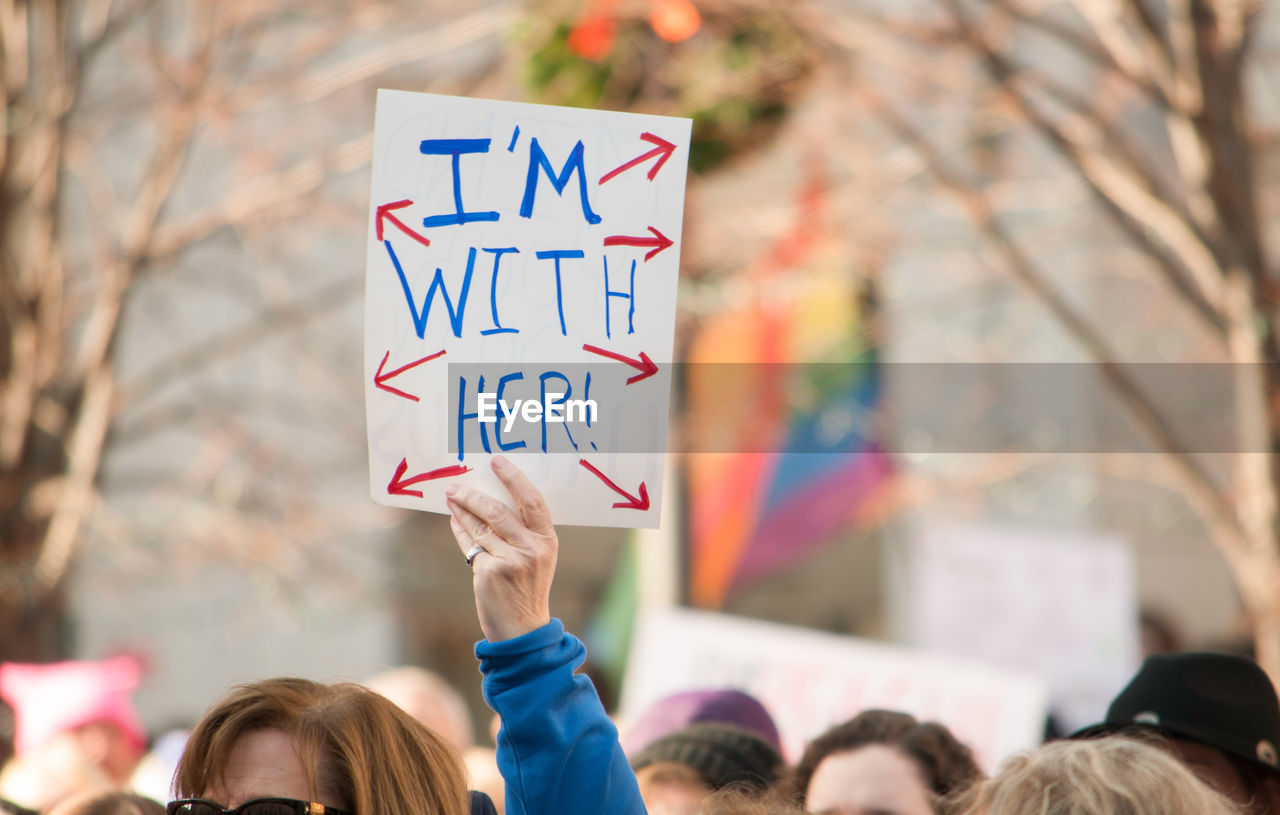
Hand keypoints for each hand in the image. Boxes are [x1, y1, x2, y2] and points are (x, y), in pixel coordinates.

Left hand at [446, 456, 557, 641]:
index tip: (497, 461)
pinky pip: (471, 545)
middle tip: (456, 484)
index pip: (532, 500)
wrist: (522, 629)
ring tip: (451, 497)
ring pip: (480, 526)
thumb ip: (521, 533)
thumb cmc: (528, 590)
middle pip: (497, 510)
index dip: (514, 478)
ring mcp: (511, 561)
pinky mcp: (490, 572)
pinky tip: (455, 521)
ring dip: (462, 509)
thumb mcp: (536, 559)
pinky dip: (461, 531)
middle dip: (473, 495)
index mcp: (547, 541)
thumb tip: (489, 502)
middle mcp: (531, 548)